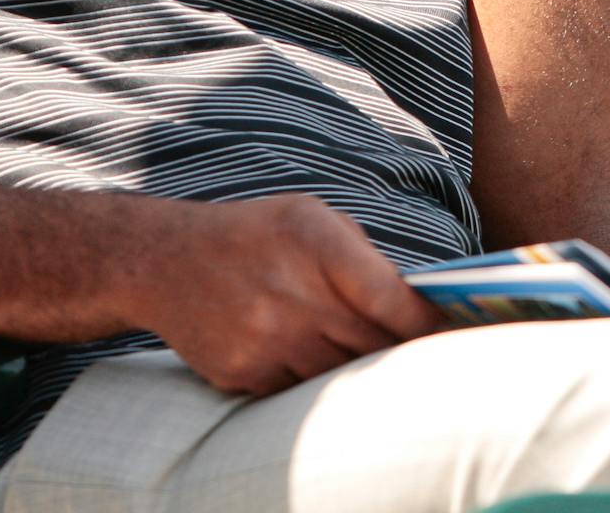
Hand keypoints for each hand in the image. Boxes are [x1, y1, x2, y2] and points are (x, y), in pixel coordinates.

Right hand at [126, 193, 440, 397]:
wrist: (165, 261)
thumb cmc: (254, 235)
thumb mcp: (310, 217)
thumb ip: (362, 256)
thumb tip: (414, 302)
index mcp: (313, 241)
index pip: (388, 297)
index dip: (423, 323)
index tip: (444, 331)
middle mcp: (289, 292)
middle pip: (371, 344)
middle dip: (397, 349)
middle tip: (416, 351)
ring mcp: (264, 338)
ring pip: (339, 375)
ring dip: (355, 367)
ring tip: (358, 351)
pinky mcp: (242, 372)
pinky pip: (299, 390)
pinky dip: (312, 380)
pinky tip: (308, 356)